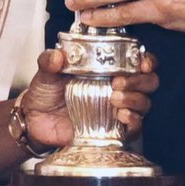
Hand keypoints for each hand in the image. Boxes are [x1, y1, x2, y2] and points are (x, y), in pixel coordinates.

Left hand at [20, 47, 158, 149]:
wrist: (36, 122)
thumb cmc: (45, 93)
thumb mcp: (45, 73)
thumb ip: (49, 62)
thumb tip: (57, 56)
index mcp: (106, 67)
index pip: (137, 59)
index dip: (146, 59)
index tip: (142, 62)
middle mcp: (117, 86)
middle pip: (148, 81)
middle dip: (140, 80)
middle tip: (119, 82)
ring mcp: (117, 108)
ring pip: (144, 102)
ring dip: (135, 99)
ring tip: (114, 98)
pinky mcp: (114, 130)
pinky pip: (135, 127)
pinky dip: (133, 121)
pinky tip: (120, 116)